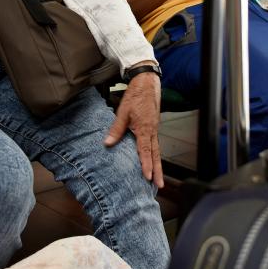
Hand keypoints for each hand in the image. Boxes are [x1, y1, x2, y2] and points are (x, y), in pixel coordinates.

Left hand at [104, 70, 162, 187]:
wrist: (147, 83)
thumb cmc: (136, 96)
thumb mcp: (123, 112)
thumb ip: (116, 129)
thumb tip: (108, 144)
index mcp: (145, 129)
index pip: (146, 150)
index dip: (147, 164)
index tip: (148, 177)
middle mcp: (152, 131)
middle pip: (156, 154)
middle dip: (158, 171)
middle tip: (159, 185)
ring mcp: (155, 129)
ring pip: (157, 150)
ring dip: (158, 164)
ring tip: (158, 178)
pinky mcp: (154, 126)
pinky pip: (156, 143)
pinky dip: (156, 154)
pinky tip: (153, 160)